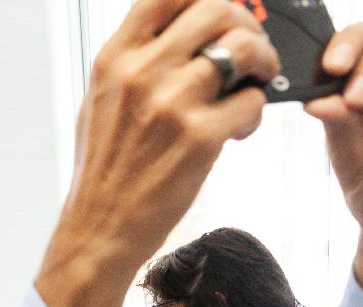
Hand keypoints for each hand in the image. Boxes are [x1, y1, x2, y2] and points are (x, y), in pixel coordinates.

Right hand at [36, 0, 280, 306]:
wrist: (100, 228)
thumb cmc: (104, 169)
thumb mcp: (101, 100)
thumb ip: (134, 60)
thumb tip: (174, 30)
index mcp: (115, 58)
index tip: (220, 10)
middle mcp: (142, 72)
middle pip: (216, 9)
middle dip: (246, 25)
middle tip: (253, 51)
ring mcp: (172, 104)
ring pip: (244, 48)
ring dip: (263, 62)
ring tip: (256, 84)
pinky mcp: (200, 138)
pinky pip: (253, 101)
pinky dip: (256, 111)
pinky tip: (240, 129)